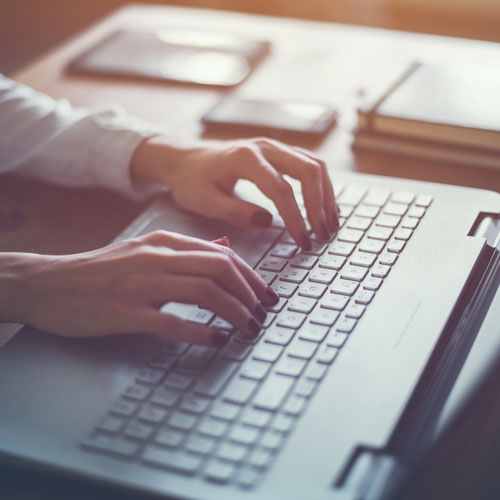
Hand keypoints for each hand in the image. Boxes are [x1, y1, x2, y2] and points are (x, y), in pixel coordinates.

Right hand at [0, 231, 278, 345]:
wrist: (50, 283)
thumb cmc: (101, 270)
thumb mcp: (144, 250)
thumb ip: (185, 250)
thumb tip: (224, 249)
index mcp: (164, 243)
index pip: (222, 255)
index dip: (251, 277)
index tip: (265, 296)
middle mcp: (156, 258)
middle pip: (220, 270)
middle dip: (250, 293)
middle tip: (263, 314)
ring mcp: (140, 285)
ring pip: (203, 292)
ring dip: (234, 312)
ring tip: (248, 328)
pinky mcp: (125, 313)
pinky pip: (172, 321)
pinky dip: (201, 331)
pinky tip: (217, 340)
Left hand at [131, 136, 338, 248]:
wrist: (185, 159)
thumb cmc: (192, 180)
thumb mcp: (204, 201)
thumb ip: (234, 211)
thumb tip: (268, 221)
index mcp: (245, 158)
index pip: (280, 189)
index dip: (295, 217)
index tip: (302, 240)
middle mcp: (264, 147)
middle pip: (307, 170)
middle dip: (319, 204)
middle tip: (322, 233)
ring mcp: (274, 147)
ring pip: (313, 165)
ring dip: (326, 194)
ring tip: (330, 223)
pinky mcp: (278, 153)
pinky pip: (309, 164)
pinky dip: (321, 185)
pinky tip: (324, 206)